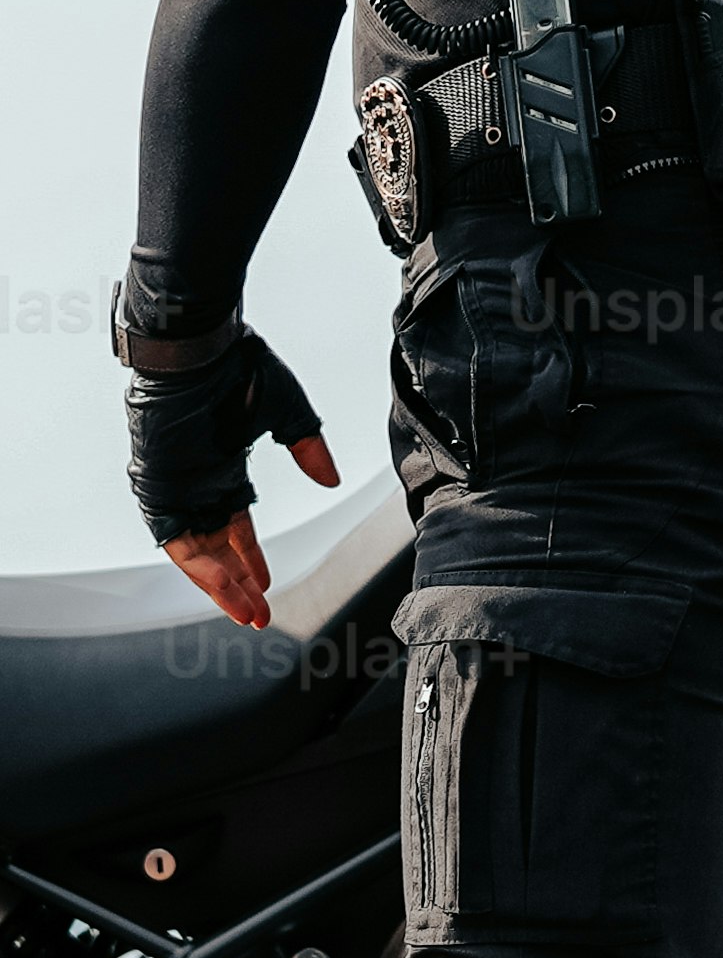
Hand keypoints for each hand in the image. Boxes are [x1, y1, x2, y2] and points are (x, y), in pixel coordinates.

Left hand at [116, 304, 337, 624]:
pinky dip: (194, 561)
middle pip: (214, 548)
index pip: (235, 527)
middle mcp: (196, 482)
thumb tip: (331, 479)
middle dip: (237, 584)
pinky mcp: (156, 483)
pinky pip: (172, 535)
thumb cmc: (236, 365)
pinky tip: (218, 583)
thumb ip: (308, 448)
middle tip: (259, 614)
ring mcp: (175, 484)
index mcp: (222, 468)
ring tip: (245, 610)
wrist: (195, 342)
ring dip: (218, 583)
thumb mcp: (288, 411)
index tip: (268, 585)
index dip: (250, 558)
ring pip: (194, 550)